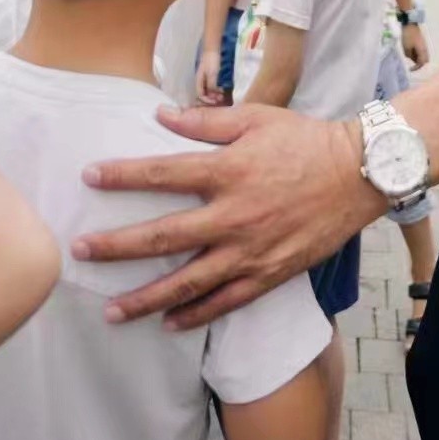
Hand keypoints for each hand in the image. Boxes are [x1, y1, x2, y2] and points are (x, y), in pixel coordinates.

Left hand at [71, 103, 383, 326]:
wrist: (358, 174)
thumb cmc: (306, 140)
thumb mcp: (257, 118)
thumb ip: (206, 121)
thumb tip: (161, 116)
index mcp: (228, 170)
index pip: (162, 174)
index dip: (122, 175)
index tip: (89, 176)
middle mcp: (234, 215)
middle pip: (163, 237)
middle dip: (116, 246)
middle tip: (79, 253)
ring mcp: (252, 250)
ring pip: (189, 282)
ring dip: (146, 298)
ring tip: (111, 311)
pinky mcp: (270, 274)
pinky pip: (226, 302)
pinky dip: (195, 315)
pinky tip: (168, 323)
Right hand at [195, 47, 225, 105]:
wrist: (213, 49)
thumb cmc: (211, 62)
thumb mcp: (212, 74)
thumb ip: (211, 85)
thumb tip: (213, 94)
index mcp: (198, 81)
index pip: (200, 95)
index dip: (207, 100)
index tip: (216, 102)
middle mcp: (200, 81)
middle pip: (204, 94)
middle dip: (212, 98)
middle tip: (220, 99)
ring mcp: (205, 78)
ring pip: (208, 90)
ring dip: (215, 94)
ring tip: (222, 95)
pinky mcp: (210, 76)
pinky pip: (212, 86)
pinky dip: (216, 89)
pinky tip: (222, 90)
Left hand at [402, 22, 429, 69]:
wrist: (410, 24)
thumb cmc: (408, 36)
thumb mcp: (406, 47)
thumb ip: (409, 55)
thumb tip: (410, 58)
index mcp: (422, 50)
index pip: (422, 63)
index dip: (416, 68)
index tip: (410, 69)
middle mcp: (425, 48)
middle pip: (425, 60)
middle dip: (419, 64)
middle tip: (412, 65)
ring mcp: (423, 45)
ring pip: (422, 55)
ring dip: (417, 58)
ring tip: (408, 54)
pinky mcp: (421, 42)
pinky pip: (420, 51)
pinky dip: (416, 53)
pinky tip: (409, 50)